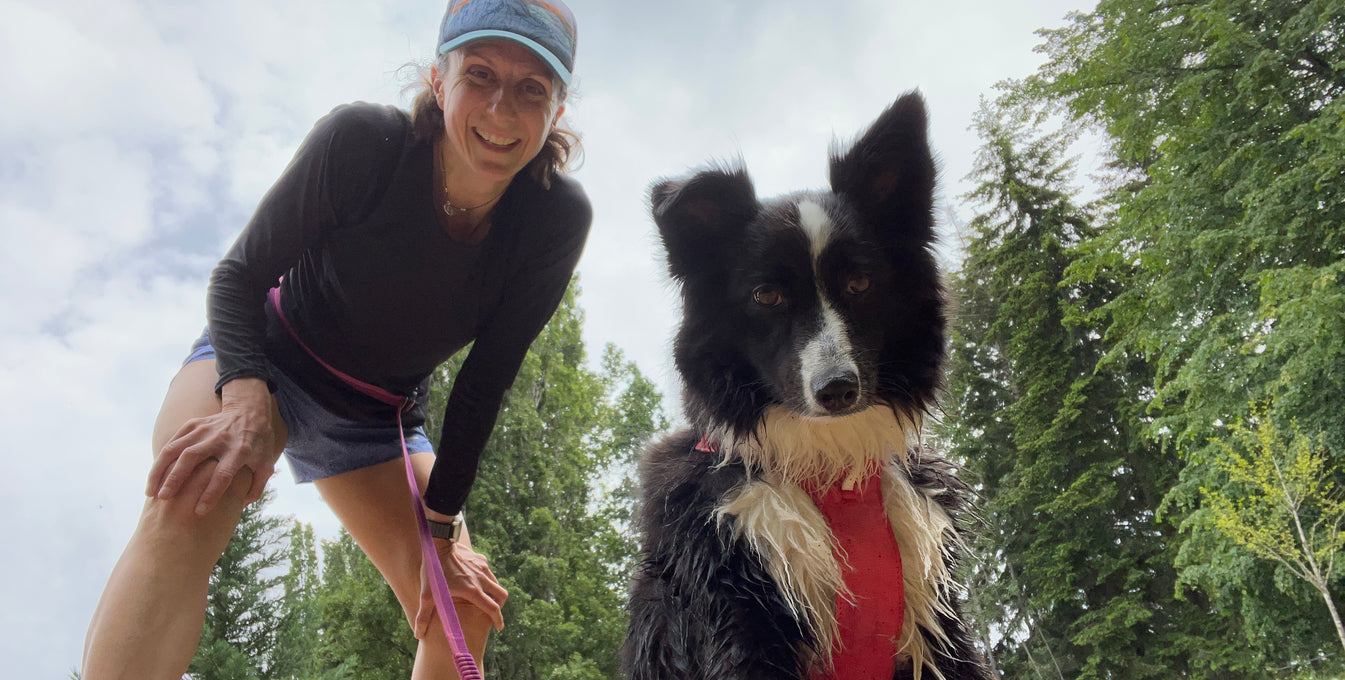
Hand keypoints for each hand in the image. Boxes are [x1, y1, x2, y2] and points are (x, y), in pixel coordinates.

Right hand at [146, 377, 284, 513]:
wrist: (250, 411)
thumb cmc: (258, 444)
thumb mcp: (266, 464)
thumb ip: (257, 486)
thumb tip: (240, 506)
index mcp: (240, 450)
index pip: (223, 474)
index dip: (211, 493)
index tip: (198, 511)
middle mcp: (220, 438)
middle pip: (193, 457)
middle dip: (176, 478)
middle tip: (164, 499)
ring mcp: (205, 429)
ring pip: (176, 448)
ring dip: (160, 470)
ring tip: (151, 492)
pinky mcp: (193, 424)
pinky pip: (173, 441)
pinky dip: (161, 459)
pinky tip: (154, 477)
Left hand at [414, 538, 507, 637]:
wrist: (439, 542)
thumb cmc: (433, 569)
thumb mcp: (426, 595)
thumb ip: (423, 616)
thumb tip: (418, 635)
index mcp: (473, 591)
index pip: (493, 608)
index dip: (498, 620)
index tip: (499, 627)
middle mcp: (481, 579)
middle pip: (501, 595)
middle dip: (499, 605)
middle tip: (492, 612)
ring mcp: (482, 567)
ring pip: (495, 582)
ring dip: (492, 592)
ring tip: (483, 597)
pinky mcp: (479, 558)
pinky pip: (487, 571)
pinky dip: (486, 578)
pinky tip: (474, 579)